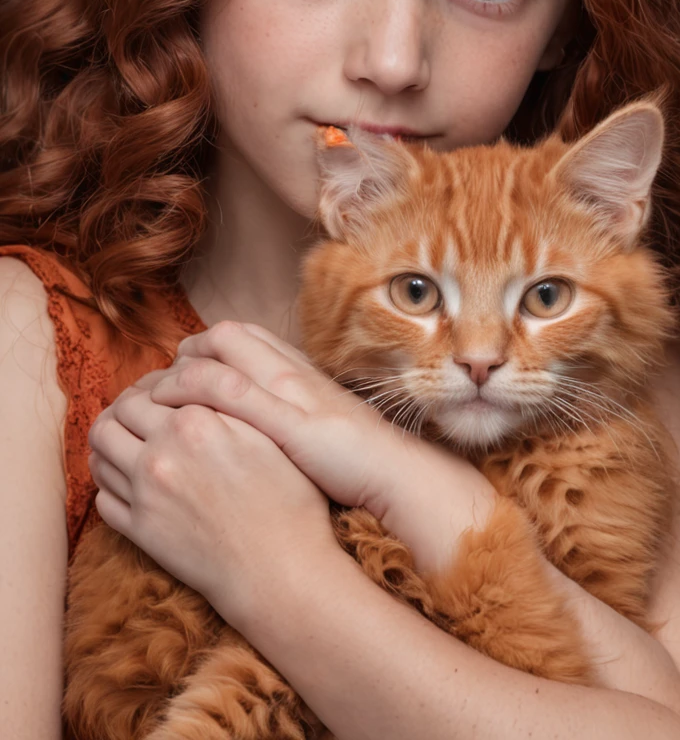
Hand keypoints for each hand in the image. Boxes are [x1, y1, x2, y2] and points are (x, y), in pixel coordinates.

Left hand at [87, 366, 337, 620]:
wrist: (280, 569)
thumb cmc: (286, 499)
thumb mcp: (265, 433)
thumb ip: (224, 403)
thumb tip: (195, 383)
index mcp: (195, 421)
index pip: (146, 391)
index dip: (150, 388)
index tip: (159, 394)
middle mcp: (162, 453)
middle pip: (113, 418)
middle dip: (121, 411)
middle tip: (138, 416)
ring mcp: (145, 494)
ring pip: (98, 455)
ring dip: (108, 444)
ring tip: (128, 443)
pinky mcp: (140, 531)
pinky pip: (102, 498)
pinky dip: (108, 483)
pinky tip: (129, 480)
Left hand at [147, 320, 500, 573]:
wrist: (397, 476)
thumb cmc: (362, 458)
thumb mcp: (322, 420)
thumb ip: (292, 408)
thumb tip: (261, 412)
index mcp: (301, 368)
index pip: (243, 333)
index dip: (205, 343)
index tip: (183, 365)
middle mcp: (293, 371)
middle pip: (224, 336)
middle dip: (185, 352)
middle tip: (160, 382)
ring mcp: (290, 392)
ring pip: (218, 358)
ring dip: (178, 373)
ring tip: (152, 400)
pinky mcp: (287, 421)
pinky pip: (227, 392)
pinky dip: (192, 395)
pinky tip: (170, 414)